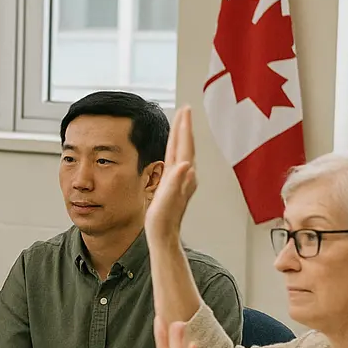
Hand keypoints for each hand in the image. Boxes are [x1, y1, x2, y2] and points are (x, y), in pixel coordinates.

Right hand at [145, 106, 197, 241]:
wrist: (165, 238)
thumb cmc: (162, 222)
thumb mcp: (166, 201)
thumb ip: (175, 183)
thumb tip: (185, 165)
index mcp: (181, 175)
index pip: (183, 145)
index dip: (183, 127)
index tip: (184, 110)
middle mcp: (185, 175)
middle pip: (185, 145)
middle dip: (184, 127)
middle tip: (185, 110)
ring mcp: (183, 181)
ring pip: (183, 152)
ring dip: (183, 137)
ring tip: (181, 125)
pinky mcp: (177, 186)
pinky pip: (179, 161)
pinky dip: (178, 150)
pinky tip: (176, 152)